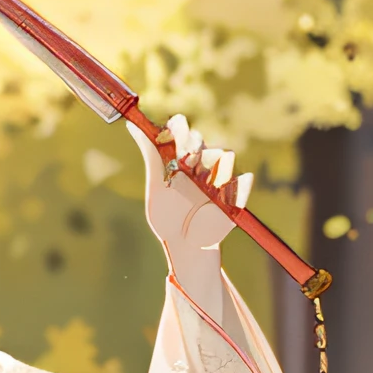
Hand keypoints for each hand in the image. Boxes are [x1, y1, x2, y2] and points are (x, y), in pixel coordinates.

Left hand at [133, 115, 254, 317]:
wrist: (186, 247)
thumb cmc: (169, 220)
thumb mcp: (157, 189)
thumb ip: (151, 157)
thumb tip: (132, 125)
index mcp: (181, 158)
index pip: (181, 130)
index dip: (178, 128)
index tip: (172, 133)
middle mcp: (201, 162)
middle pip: (200, 139)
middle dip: (192, 146)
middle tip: (185, 162)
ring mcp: (221, 176)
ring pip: (223, 154)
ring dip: (211, 166)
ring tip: (201, 185)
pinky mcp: (236, 192)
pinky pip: (240, 179)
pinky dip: (232, 185)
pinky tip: (219, 199)